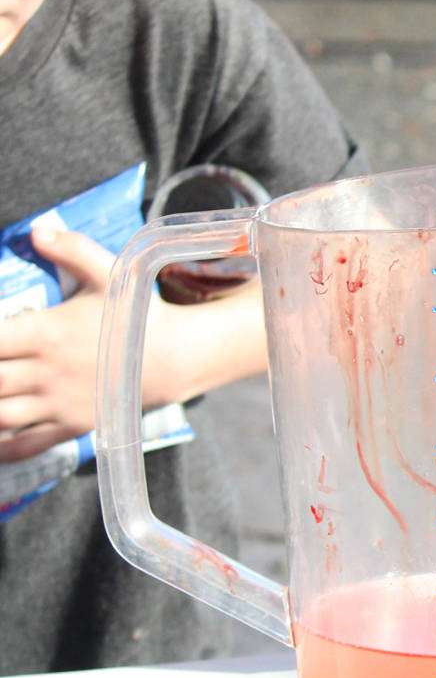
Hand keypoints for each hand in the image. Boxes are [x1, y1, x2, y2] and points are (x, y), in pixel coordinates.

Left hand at [0, 225, 116, 459]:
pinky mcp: (71, 425)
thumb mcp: (109, 273)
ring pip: (1, 414)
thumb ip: (70, 249)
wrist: (176, 358)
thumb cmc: (139, 315)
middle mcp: (46, 372)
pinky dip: (4, 447)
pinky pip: (28, 444)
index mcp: (47, 332)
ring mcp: (57, 403)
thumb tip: (36, 230)